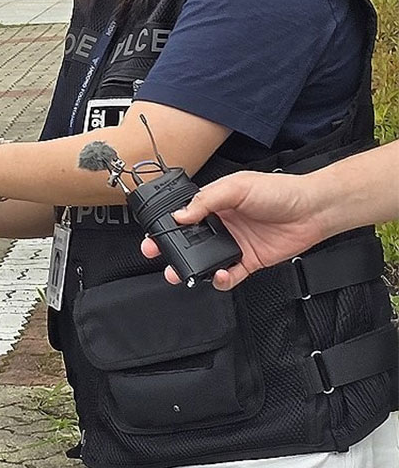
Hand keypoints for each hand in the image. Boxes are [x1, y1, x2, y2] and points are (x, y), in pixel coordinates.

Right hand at [138, 171, 326, 289]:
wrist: (313, 209)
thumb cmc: (280, 191)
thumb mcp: (238, 186)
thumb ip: (207, 200)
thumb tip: (180, 214)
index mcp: (215, 204)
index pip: (183, 215)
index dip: (167, 225)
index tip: (155, 233)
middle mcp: (222, 224)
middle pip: (189, 241)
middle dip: (170, 249)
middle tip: (156, 253)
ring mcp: (234, 244)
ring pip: (204, 261)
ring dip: (191, 268)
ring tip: (180, 273)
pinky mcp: (249, 261)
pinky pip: (229, 276)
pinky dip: (221, 280)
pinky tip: (219, 276)